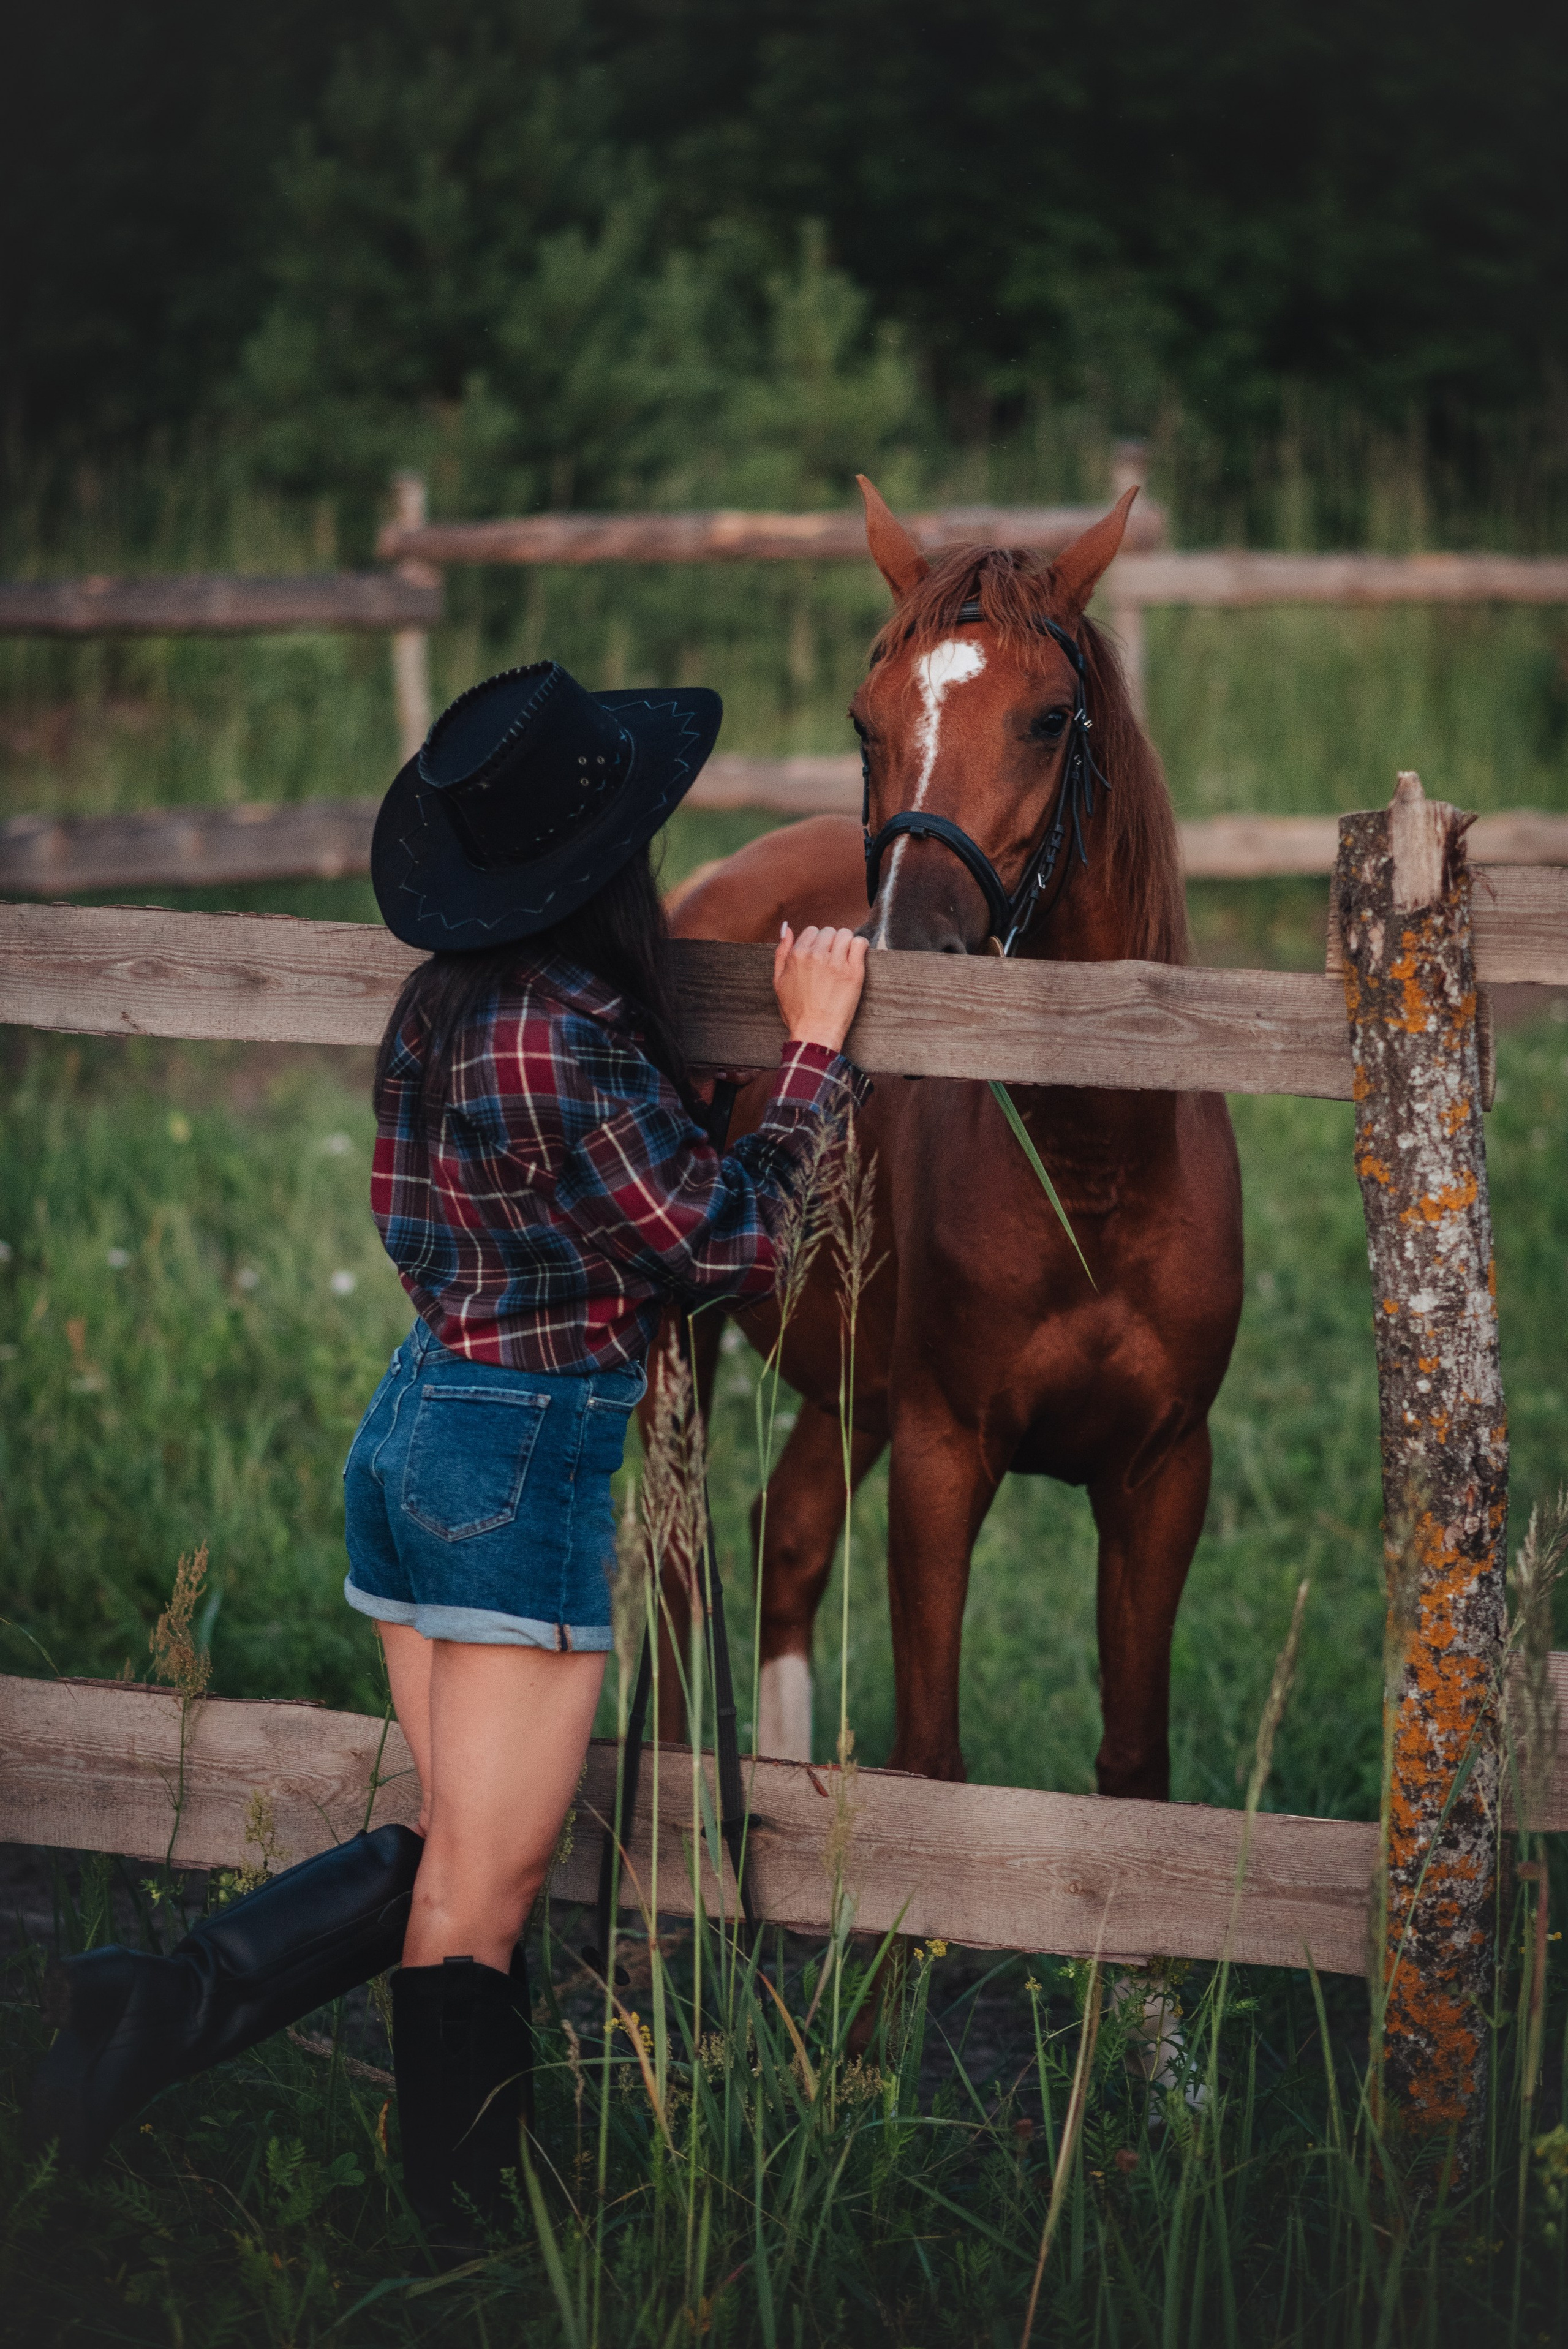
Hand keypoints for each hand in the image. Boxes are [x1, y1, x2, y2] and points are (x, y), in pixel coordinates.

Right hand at [772, 923, 868, 1054]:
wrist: (815, 1032)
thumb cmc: (796, 1011)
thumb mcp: (778, 981)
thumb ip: (781, 952)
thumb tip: (787, 928)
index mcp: (797, 955)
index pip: (812, 931)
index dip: (817, 943)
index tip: (821, 956)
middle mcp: (816, 955)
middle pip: (829, 931)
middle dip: (831, 943)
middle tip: (832, 961)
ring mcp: (836, 963)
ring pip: (845, 934)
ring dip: (846, 944)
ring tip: (844, 959)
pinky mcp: (854, 972)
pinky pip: (860, 944)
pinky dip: (860, 947)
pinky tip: (856, 958)